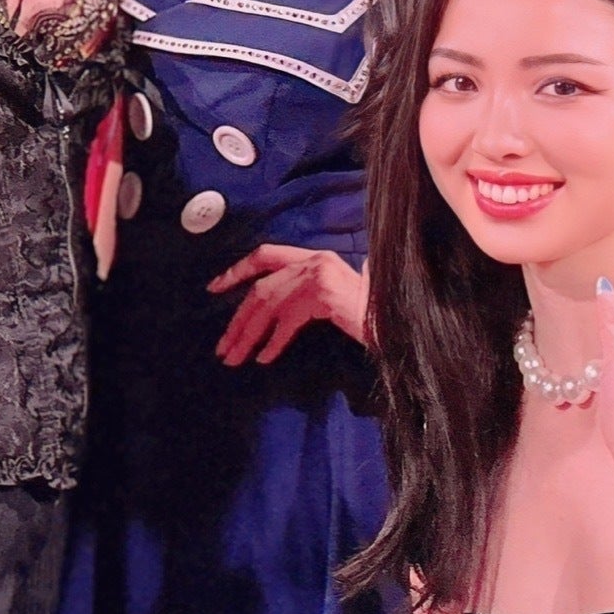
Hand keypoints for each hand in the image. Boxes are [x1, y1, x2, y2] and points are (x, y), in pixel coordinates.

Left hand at [208, 244, 370, 363]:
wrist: (398, 322)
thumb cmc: (371, 315)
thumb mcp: (335, 298)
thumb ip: (310, 294)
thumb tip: (272, 314)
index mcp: (317, 256)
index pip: (266, 254)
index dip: (238, 270)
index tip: (215, 287)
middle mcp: (316, 260)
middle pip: (262, 288)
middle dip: (238, 321)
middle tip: (223, 347)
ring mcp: (320, 275)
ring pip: (269, 305)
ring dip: (248, 335)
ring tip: (235, 358)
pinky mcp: (323, 295)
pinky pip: (288, 321)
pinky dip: (273, 341)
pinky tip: (264, 358)